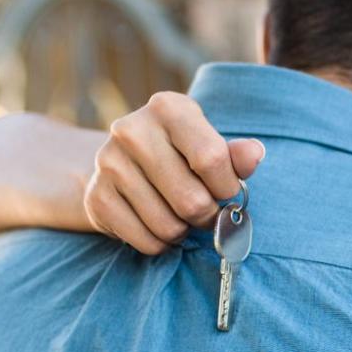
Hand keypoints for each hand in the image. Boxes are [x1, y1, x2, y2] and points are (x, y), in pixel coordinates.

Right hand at [85, 91, 266, 254]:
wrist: (122, 166)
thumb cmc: (179, 156)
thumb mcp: (209, 146)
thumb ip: (234, 155)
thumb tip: (255, 154)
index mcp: (168, 107)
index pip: (211, 158)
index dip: (227, 187)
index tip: (226, 191)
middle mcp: (132, 130)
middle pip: (191, 200)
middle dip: (207, 216)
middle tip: (204, 211)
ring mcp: (109, 163)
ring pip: (168, 226)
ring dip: (183, 232)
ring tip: (179, 216)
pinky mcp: (96, 197)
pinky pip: (146, 241)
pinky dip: (160, 244)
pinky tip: (157, 226)